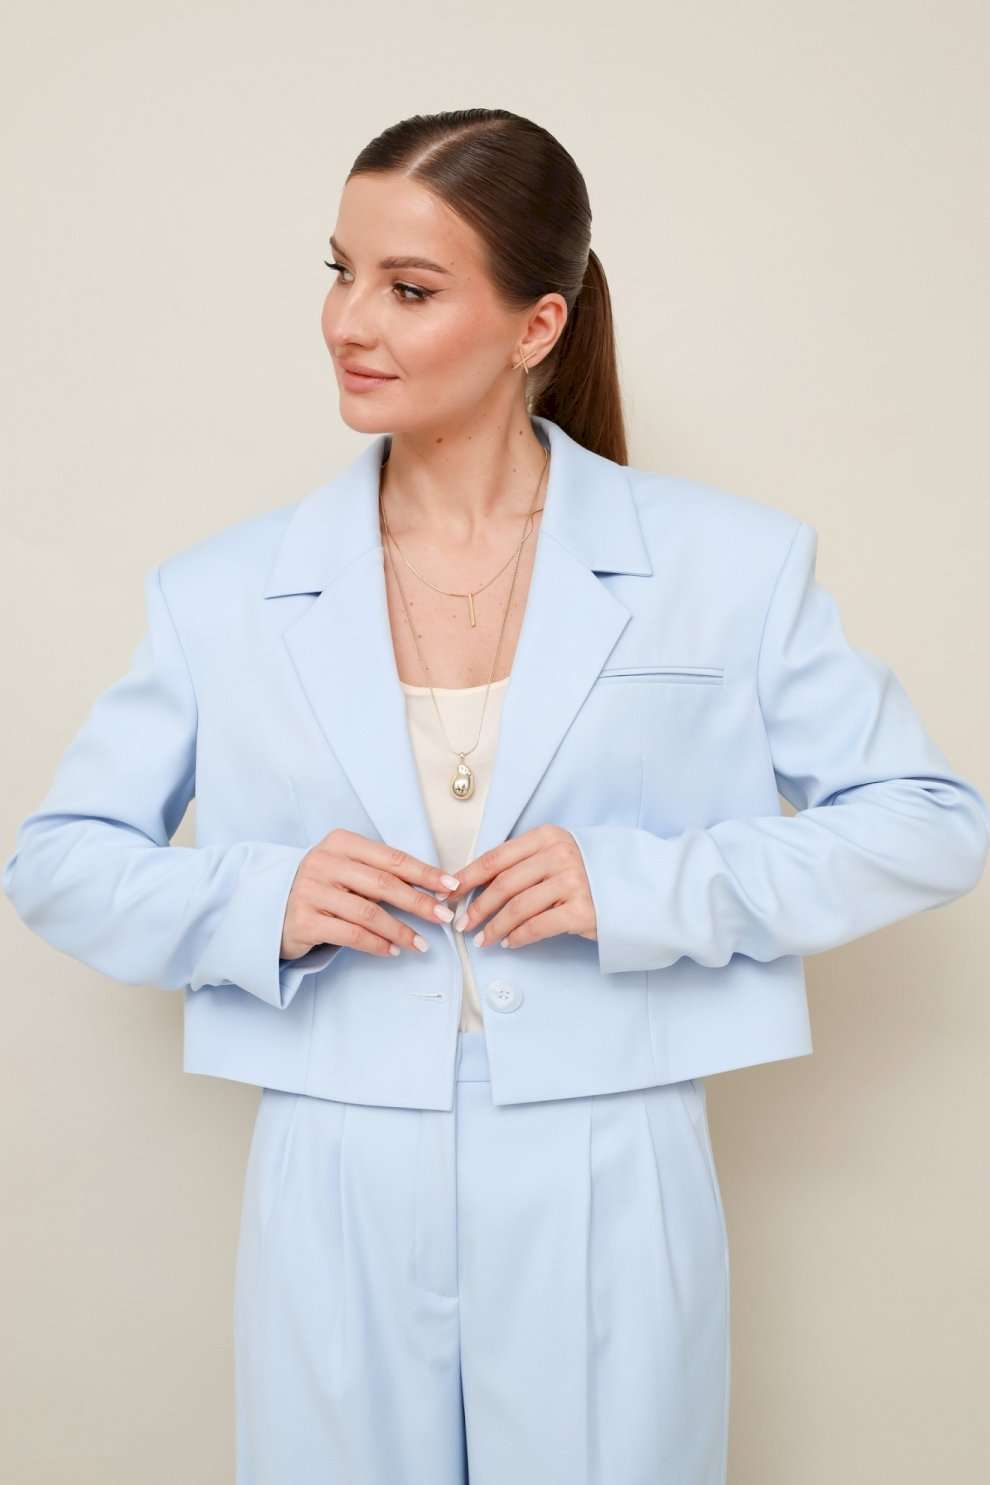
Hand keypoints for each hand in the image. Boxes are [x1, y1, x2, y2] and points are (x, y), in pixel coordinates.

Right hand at [279, 828, 459, 959]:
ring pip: (369, 912)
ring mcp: (311, 891)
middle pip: (384, 884)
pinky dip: (377, 944)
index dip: (425, 873)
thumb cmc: (319, 888)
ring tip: (421, 944)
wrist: (267, 908)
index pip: (391, 858)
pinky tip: (393, 950)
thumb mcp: (345, 870)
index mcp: (340, 843)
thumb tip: (431, 889)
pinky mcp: (305, 921)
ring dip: (400, 930)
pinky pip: (351, 934)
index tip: (451, 886)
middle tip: (444, 917)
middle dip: (419, 902)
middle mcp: (324, 863)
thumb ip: (378, 874)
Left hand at [447, 824, 596, 949]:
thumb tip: (477, 884)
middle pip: (503, 884)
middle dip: (477, 907)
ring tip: (483, 940)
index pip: (496, 857)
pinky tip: (509, 943)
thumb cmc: (589, 873)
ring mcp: (572, 882)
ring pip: (517, 908)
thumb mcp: (558, 855)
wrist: (635, 889)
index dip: (468, 877)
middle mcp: (559, 855)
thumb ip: (524, 863)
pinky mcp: (581, 911)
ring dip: (494, 927)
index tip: (450, 893)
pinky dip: (518, 937)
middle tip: (462, 924)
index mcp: (547, 837)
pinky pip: (536, 926)